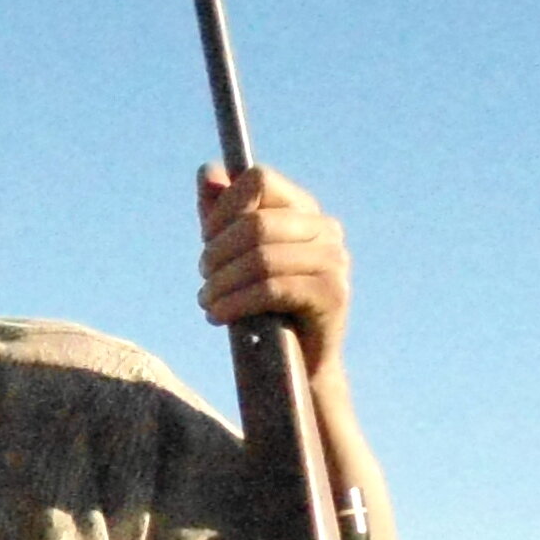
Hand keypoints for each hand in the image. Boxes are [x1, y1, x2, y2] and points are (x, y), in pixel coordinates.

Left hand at [197, 165, 350, 385]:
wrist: (296, 367)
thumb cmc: (262, 308)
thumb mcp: (235, 257)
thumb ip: (222, 215)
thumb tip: (207, 171)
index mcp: (303, 210)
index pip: (259, 180)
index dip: (224, 206)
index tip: (206, 238)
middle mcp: (325, 229)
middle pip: (256, 222)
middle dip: (218, 251)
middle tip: (204, 278)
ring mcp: (334, 261)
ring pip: (261, 257)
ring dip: (221, 282)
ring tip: (207, 301)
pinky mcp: (332, 295)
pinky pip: (272, 288)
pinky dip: (235, 302)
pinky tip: (217, 316)